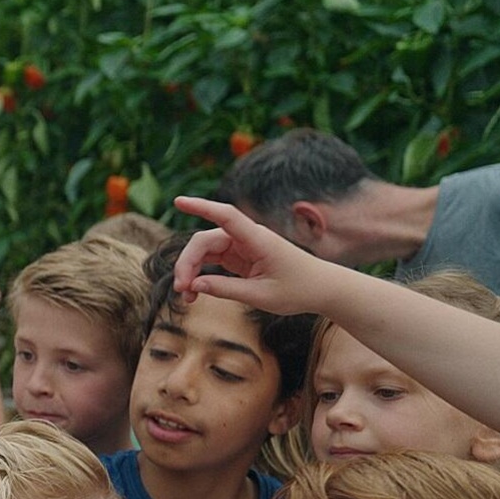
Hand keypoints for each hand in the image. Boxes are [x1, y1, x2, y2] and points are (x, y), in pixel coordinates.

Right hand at [171, 196, 335, 313]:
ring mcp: (241, 246)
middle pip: (204, 241)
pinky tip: (195, 292)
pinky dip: (200, 275)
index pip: (225, 216)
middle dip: (187, 262)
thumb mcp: (261, 295)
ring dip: (191, 270)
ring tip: (187, 297)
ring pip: (204, 251)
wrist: (321, 289)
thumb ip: (225, 289)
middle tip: (181, 290)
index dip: (201, 207)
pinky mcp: (239, 256)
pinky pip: (211, 260)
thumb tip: (194, 285)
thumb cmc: (298, 290)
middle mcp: (246, 237)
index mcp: (257, 239)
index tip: (178, 202)